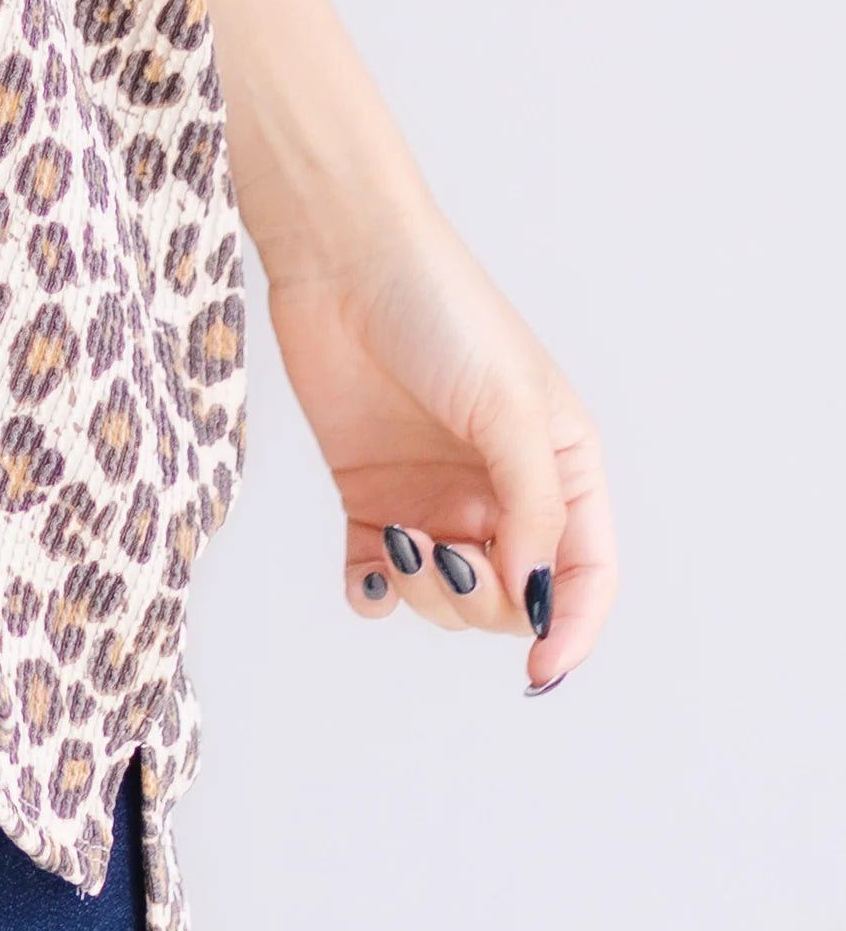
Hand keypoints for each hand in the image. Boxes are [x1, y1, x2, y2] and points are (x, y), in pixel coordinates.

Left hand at [264, 199, 614, 693]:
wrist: (343, 259)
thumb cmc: (443, 313)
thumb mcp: (509, 408)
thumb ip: (531, 508)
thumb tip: (534, 594)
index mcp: (563, 468)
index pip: (586, 575)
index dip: (571, 629)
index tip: (542, 671)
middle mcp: (502, 492)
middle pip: (512, 598)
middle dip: (482, 601)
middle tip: (443, 556)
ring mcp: (435, 497)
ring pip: (446, 597)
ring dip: (425, 590)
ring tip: (399, 540)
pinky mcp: (370, 494)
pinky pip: (379, 577)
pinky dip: (374, 590)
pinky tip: (366, 569)